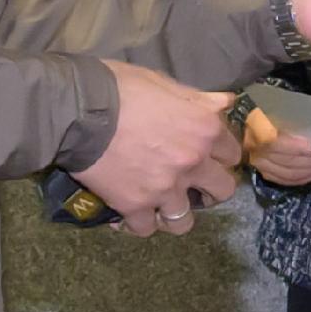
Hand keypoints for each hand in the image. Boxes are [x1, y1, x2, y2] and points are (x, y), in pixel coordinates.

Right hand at [75, 64, 242, 229]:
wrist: (77, 109)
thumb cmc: (121, 87)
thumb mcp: (165, 82)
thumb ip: (198, 99)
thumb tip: (226, 103)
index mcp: (205, 129)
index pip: (233, 153)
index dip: (220, 155)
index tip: (208, 155)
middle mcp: (193, 162)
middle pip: (222, 191)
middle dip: (210, 189)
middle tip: (193, 184)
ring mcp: (166, 188)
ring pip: (185, 221)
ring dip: (175, 214)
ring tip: (162, 206)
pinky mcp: (135, 205)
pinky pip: (145, 228)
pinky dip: (137, 222)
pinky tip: (129, 213)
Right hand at [240, 107, 310, 188]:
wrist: (242, 123)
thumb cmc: (263, 111)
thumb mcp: (274, 107)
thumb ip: (290, 115)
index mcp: (258, 132)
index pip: (278, 145)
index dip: (300, 149)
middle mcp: (258, 153)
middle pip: (291, 163)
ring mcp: (261, 166)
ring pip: (292, 175)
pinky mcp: (266, 174)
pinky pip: (289, 181)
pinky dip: (308, 178)